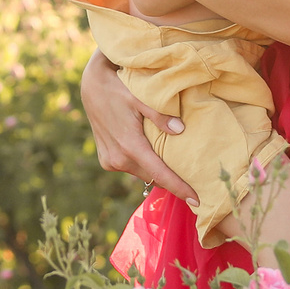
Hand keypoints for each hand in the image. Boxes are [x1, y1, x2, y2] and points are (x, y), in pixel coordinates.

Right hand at [81, 51, 198, 201]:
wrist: (91, 86)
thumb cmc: (119, 88)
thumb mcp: (141, 98)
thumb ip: (160, 116)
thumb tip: (181, 130)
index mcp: (130, 146)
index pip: (160, 174)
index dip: (180, 188)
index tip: (197, 202)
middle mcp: (118, 159)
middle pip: (152, 177)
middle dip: (171, 181)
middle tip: (193, 181)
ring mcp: (110, 161)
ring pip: (141, 173)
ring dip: (155, 171)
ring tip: (175, 168)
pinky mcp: (105, 160)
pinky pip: (130, 168)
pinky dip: (143, 165)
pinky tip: (152, 156)